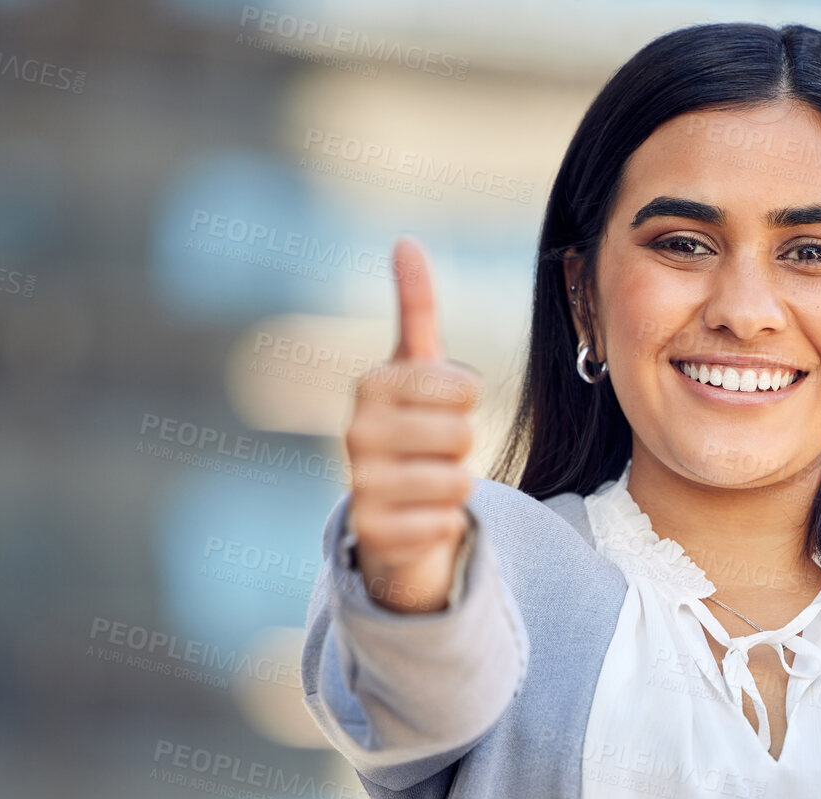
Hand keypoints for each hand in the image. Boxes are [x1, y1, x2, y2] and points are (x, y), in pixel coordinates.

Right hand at [344, 237, 481, 611]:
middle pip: (462, 435)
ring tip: (427, 483)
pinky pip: (445, 525)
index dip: (464, 402)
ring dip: (456, 487)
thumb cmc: (413, 427)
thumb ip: (417, 308)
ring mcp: (360, 485)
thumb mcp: (417, 368)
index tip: (440, 407)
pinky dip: (445, 526)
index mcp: (372, 385)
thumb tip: (406, 241)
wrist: (388, 508)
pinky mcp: (372, 534)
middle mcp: (356, 432)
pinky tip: (420, 519)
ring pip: (458, 483)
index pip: (460, 388)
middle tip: (435, 452)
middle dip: (462, 448)